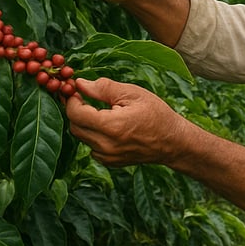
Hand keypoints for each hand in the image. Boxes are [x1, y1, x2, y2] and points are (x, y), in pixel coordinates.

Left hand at [64, 77, 183, 167]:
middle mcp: (105, 145)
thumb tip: (79, 83)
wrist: (172, 141)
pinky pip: (91, 146)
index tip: (77, 89)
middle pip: (74, 126)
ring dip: (84, 122)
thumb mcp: (132, 93)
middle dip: (76, 110)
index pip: (75, 113)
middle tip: (85, 97)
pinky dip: (93, 134)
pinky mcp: (109, 162)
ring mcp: (106, 156)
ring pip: (81, 136)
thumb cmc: (155, 113)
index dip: (71, 99)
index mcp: (111, 126)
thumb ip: (103, 88)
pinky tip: (108, 125)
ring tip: (100, 110)